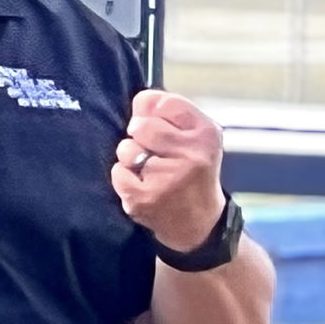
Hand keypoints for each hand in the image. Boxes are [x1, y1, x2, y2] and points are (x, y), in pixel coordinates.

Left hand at [112, 90, 227, 253]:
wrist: (198, 222)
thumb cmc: (193, 170)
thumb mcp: (197, 136)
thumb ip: (172, 111)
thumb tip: (140, 101)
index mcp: (206, 134)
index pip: (165, 103)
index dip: (153, 110)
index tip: (157, 123)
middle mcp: (191, 155)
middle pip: (141, 125)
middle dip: (139, 134)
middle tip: (152, 150)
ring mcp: (167, 179)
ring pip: (126, 149)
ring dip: (131, 157)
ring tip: (148, 170)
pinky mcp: (144, 199)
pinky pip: (118, 172)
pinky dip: (125, 178)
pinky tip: (142, 186)